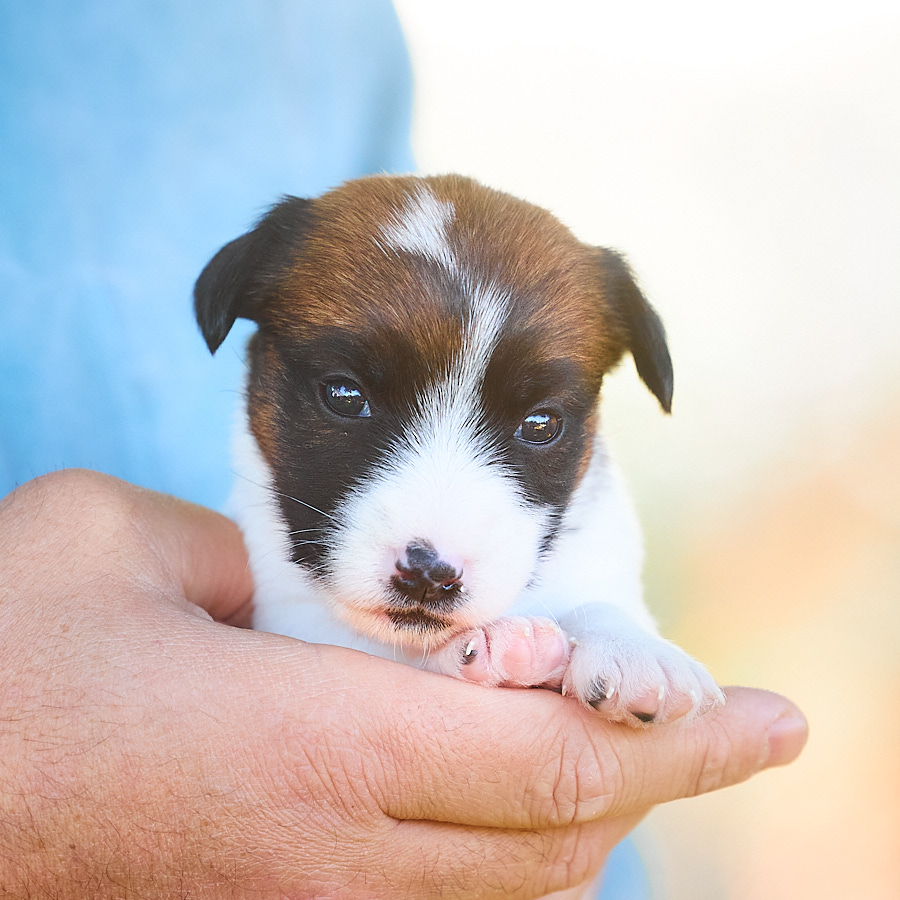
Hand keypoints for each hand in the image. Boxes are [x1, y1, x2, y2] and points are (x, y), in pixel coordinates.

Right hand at [0, 470, 806, 898]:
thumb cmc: (6, 659)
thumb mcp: (123, 550)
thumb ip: (255, 555)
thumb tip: (341, 578)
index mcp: (312, 748)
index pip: (554, 758)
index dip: (680, 741)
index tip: (773, 718)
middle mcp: (335, 851)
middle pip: (563, 830)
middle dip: (669, 776)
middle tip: (737, 723)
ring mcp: (310, 898)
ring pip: (519, 878)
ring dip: (600, 804)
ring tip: (649, 740)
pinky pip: (449, 892)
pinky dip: (521, 834)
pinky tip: (522, 777)